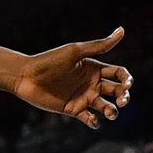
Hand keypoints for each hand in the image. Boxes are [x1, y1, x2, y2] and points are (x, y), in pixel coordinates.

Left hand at [15, 27, 131, 127]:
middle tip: (121, 101)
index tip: (126, 84)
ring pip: (107, 107)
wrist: (26, 77)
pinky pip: (91, 119)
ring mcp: (84, 97)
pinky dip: (95, 122)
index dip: (127, 80)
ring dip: (113, 111)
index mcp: (94, 68)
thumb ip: (99, 45)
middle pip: (117, 91)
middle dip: (124, 97)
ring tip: (110, 113)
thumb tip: (122, 30)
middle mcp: (92, 83)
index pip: (119, 74)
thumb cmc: (49, 61)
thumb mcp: (75, 52)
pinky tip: (92, 119)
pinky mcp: (74, 110)